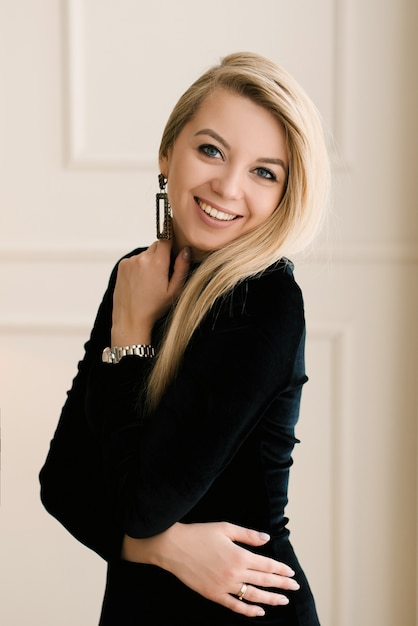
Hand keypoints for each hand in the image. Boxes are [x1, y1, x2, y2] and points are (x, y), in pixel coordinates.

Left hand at [111, 240, 190, 344]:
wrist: (130, 319)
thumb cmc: (154, 308)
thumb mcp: (174, 290)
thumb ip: (182, 267)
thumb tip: (185, 250)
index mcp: (157, 263)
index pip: (166, 238)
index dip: (171, 241)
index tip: (174, 247)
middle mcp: (142, 258)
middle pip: (157, 245)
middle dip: (162, 255)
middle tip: (163, 273)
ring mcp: (130, 261)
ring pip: (146, 254)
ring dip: (150, 261)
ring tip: (150, 281)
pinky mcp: (122, 266)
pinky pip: (135, 260)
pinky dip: (139, 266)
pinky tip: (140, 282)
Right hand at [122, 522, 298, 617]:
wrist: (174, 547)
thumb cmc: (200, 534)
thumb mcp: (226, 528)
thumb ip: (248, 535)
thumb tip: (267, 539)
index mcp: (239, 555)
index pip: (266, 565)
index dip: (280, 570)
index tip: (291, 573)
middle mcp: (235, 573)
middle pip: (264, 581)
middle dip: (282, 584)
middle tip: (295, 587)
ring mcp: (224, 586)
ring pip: (253, 596)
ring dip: (270, 599)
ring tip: (283, 600)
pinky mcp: (214, 595)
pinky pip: (235, 606)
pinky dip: (249, 611)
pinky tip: (259, 612)